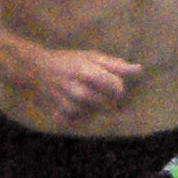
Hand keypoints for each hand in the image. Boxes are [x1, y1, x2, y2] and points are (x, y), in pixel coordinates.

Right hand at [16, 45, 141, 123]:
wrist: (37, 69)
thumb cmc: (69, 60)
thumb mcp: (92, 57)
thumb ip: (115, 65)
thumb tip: (139, 70)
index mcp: (87, 71)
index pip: (115, 87)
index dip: (117, 88)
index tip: (112, 85)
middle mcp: (77, 89)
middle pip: (106, 104)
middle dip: (107, 99)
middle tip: (99, 92)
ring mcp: (67, 103)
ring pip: (92, 114)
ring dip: (94, 108)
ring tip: (88, 98)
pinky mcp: (60, 113)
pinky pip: (79, 121)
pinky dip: (81, 116)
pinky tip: (79, 107)